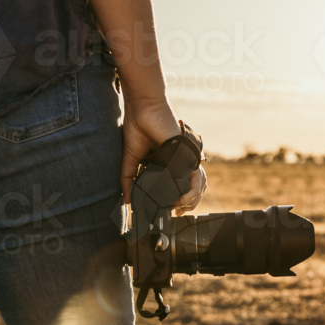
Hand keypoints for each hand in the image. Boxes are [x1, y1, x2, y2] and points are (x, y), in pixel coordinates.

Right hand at [120, 97, 206, 212]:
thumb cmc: (137, 129)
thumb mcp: (130, 159)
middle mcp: (180, 162)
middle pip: (193, 189)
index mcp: (168, 164)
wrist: (143, 110)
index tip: (170, 212)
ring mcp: (185, 159)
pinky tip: (181, 199)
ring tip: (177, 209)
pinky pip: (196, 177)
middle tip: (176, 214)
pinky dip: (191, 191)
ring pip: (198, 186)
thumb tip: (126, 200)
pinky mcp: (187, 155)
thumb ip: (129, 179)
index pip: (178, 186)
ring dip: (190, 201)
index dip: (178, 201)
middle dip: (188, 205)